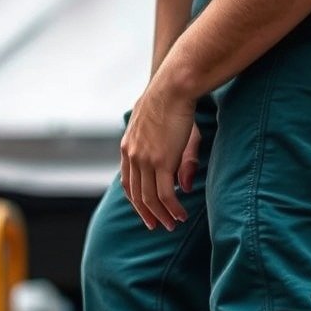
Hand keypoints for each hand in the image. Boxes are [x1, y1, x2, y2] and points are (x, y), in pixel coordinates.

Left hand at [121, 75, 197, 231]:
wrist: (173, 84)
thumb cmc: (173, 101)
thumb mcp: (168, 130)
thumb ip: (175, 159)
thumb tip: (183, 187)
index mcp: (127, 148)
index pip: (128, 182)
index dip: (135, 199)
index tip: (144, 210)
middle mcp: (132, 157)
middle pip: (136, 195)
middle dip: (146, 214)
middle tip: (155, 226)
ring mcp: (144, 161)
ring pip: (149, 199)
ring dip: (160, 216)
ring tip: (171, 225)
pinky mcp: (160, 161)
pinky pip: (164, 194)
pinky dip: (171, 208)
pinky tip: (180, 215)